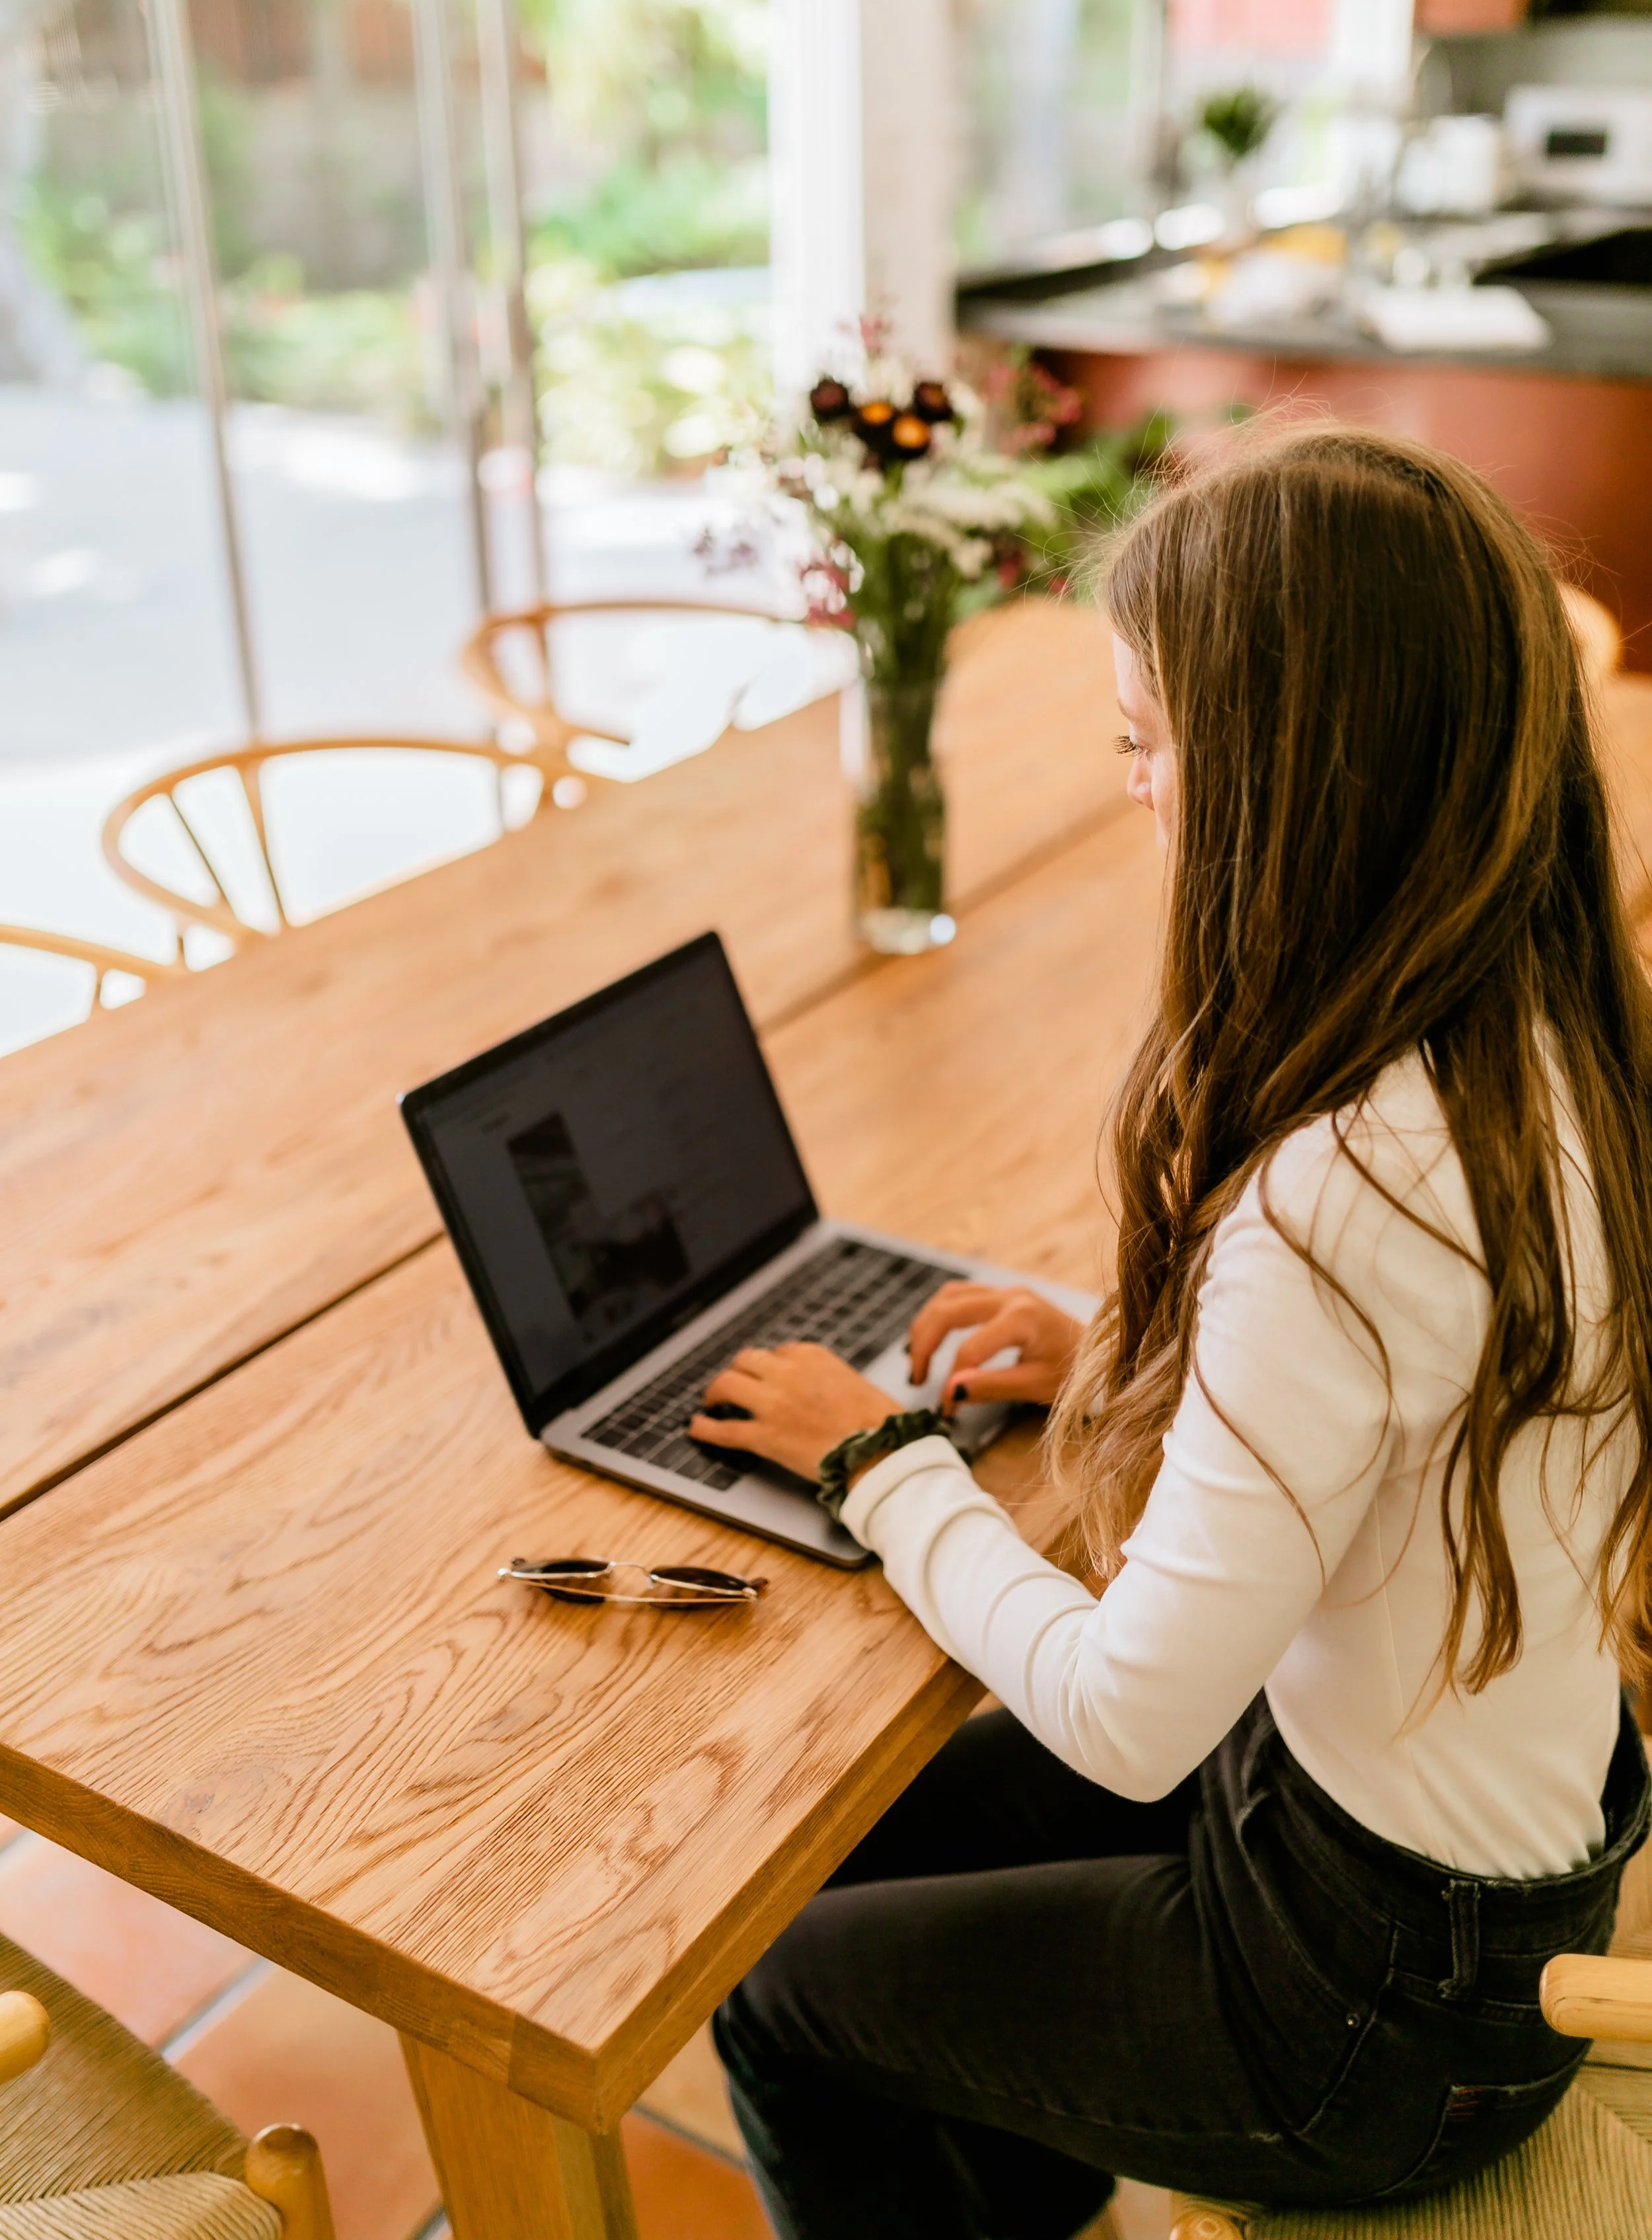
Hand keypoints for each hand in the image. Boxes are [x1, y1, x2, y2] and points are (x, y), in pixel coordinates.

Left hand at [689, 1343, 897, 1481]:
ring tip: (711, 1401)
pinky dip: (705, 1428)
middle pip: (746, 1361)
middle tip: (732, 1384)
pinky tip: (696, 1427)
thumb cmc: (878, 1422)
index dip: (769, 1367)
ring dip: (715, 1392)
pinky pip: (724, 1430)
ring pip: (727, 1385)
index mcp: (811, 1355)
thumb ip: (825, 1378)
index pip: (778, 1352)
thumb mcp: (852, 1382)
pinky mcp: (764, 1436)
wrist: (882, 1451)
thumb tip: (813, 1388)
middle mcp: (787, 1372)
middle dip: (738, 1372)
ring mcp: (772, 1403)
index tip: (766, 1376)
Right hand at [907, 1282, 1085, 1410]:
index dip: (951, 1382)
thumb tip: (950, 1393)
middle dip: (924, 1345)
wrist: (1101, 1352)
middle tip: (916, 1378)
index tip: (946, 1409)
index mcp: (1022, 1318)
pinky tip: (933, 1336)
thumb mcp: (1035, 1385)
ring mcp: (1006, 1291)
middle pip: (948, 1311)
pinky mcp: (1004, 1294)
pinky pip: (960, 1294)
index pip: (969, 1350)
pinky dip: (940, 1313)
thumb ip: (991, 1386)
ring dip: (926, 1324)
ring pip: (949, 1296)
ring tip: (917, 1357)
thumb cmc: (1073, 1370)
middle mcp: (1011, 1296)